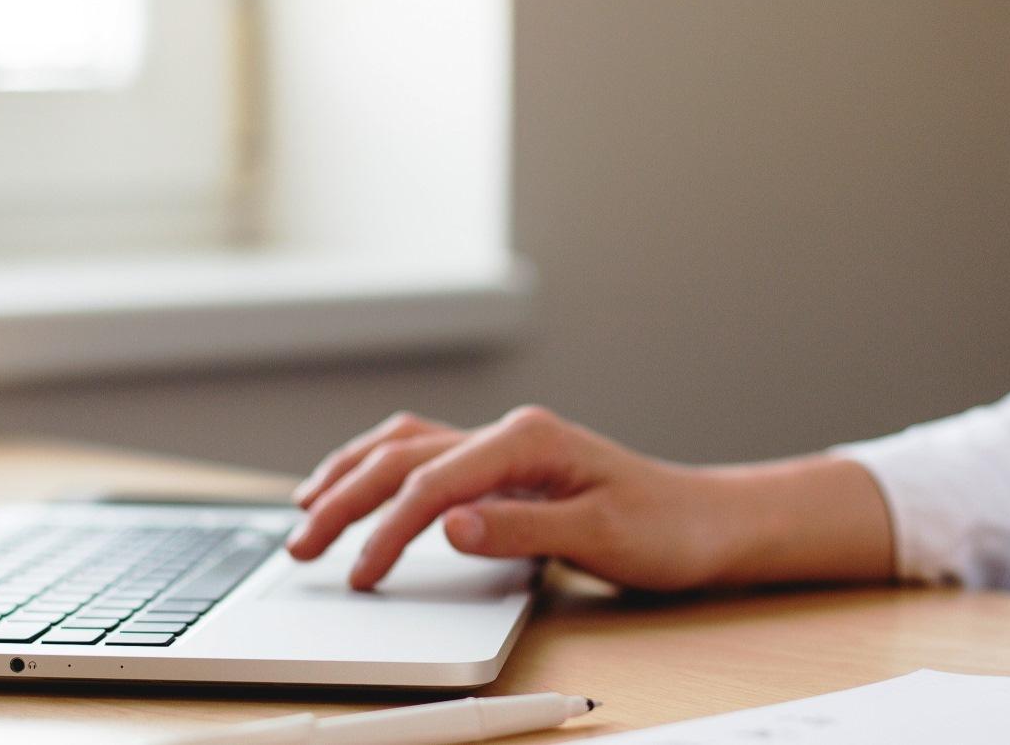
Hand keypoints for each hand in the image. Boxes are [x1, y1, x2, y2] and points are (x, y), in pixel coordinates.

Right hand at [283, 406, 894, 590]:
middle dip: (343, 500)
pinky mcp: (504, 467)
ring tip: (304, 509)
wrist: (708, 521)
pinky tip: (359, 487)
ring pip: (403, 447)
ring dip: (349, 475)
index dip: (387, 531)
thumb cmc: (666, 529)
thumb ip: (520, 529)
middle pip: (402, 458)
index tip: (360, 576)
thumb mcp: (601, 537)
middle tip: (300, 548)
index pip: (432, 483)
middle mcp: (508, 434)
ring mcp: (504, 446)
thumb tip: (447, 525)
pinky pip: (424, 456)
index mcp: (527, 440)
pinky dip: (380, 471)